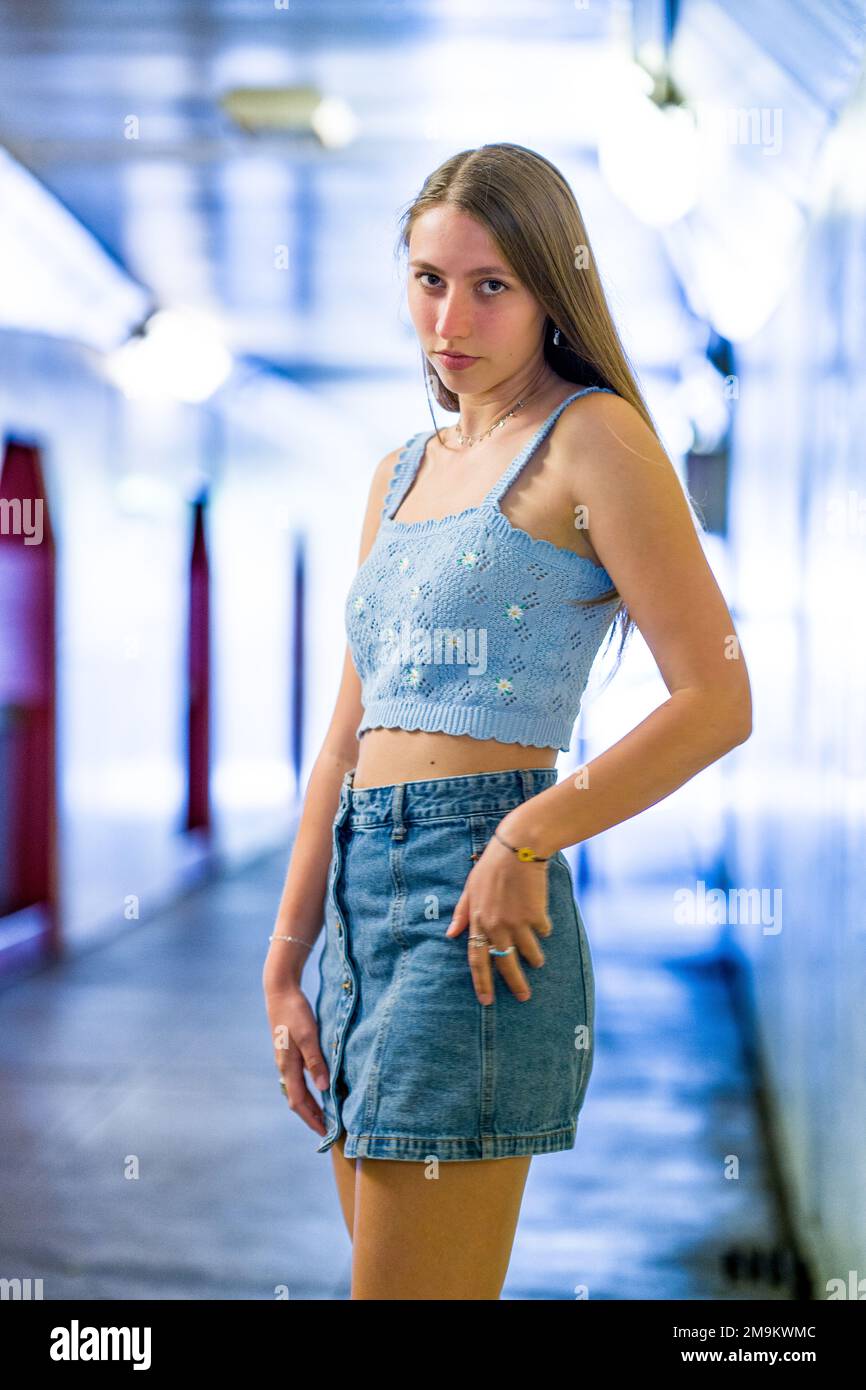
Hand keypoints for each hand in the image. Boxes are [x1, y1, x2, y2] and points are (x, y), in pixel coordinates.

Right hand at [263, 982, 330, 1135]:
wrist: (280, 991)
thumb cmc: (295, 1012)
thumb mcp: (309, 1035)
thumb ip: (316, 1062)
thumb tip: (323, 1089)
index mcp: (288, 1066)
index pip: (299, 1102)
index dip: (312, 1119)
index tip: (325, 1133)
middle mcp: (285, 1067)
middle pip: (298, 1100)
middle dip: (312, 1116)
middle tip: (328, 1130)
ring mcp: (286, 1060)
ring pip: (298, 1089)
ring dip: (311, 1104)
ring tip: (325, 1114)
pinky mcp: (290, 1052)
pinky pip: (299, 1078)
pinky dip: (310, 1089)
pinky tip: (320, 1088)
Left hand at [445, 832, 551, 1004]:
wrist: (518, 848)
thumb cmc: (491, 866)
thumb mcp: (469, 888)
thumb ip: (461, 913)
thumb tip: (450, 934)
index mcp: (477, 921)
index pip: (476, 959)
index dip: (481, 982)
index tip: (486, 1001)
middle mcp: (495, 926)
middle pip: (504, 964)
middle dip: (515, 984)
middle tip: (523, 998)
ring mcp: (517, 922)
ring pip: (528, 953)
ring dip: (534, 959)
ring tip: (537, 963)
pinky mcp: (536, 915)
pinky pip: (543, 932)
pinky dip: (544, 930)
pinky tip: (543, 923)